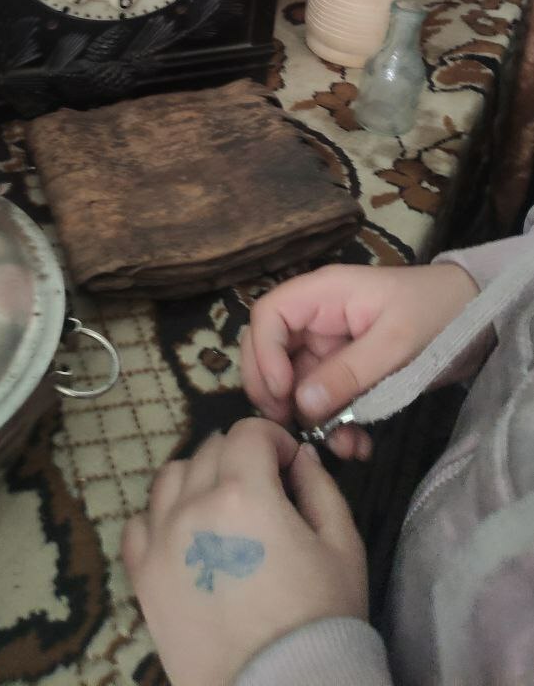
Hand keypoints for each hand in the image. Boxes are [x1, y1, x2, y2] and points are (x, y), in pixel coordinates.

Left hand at [122, 418, 366, 685]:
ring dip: (199, 478)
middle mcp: (193, 506)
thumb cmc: (320, 618)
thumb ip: (320, 488)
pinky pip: (139, 524)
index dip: (274, 440)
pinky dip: (161, 518)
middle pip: (210, 450)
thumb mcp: (342, 546)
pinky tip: (187, 536)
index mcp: (244, 492)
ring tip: (223, 509)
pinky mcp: (143, 577)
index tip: (288, 465)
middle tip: (265, 490)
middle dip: (241, 458)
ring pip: (171, 477)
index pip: (248, 432)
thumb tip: (301, 457)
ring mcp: (160, 541)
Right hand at [241, 262, 479, 459]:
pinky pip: (326, 399)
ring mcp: (330, 345)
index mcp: (322, 294)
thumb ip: (348, 372)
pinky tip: (358, 445)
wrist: (476, 318)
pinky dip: (336, 424)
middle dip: (277, 393)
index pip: (268, 316)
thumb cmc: (435, 314)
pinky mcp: (346, 370)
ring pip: (297, 383)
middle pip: (270, 351)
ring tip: (344, 447)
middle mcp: (317, 317)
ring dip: (313, 419)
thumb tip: (302, 404)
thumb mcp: (394, 343)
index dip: (264, 355)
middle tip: (291, 428)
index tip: (282, 395)